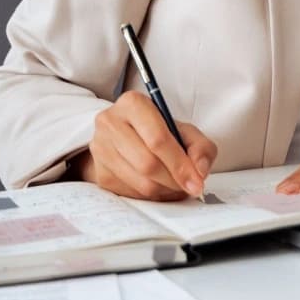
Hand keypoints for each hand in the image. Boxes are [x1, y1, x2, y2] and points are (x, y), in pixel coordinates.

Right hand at [71, 90, 217, 200]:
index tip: (196, 182)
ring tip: (176, 186)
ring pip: (139, 182)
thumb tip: (200, 172)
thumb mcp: (184, 130)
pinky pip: (130, 193)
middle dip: (174, 180)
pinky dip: (151, 196)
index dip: (180, 164)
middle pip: (147, 163)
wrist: (126, 136)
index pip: (158, 139)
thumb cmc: (158, 131)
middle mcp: (110, 122)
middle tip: (189, 186)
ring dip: (165, 191)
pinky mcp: (98, 171)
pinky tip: (159, 187)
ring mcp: (100, 148)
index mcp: (133, 104)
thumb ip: (201, 147)